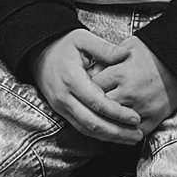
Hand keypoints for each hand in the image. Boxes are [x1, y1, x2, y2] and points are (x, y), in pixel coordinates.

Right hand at [28, 30, 144, 142]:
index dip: (117, 113)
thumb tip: (124, 54)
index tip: (135, 117)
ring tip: (130, 138)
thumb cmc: (63, 46)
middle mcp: (64, 97)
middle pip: (93, 122)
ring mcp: (61, 107)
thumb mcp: (83, 38)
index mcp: (71, 79)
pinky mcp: (61, 112)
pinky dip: (99, 134)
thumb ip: (104, 48)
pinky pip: (81, 127)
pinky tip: (113, 135)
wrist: (39, 53)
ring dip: (109, 137)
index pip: (97, 102)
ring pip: (87, 129)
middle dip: (117, 132)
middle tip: (137, 134)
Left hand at [84, 35, 176, 132]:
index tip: (85, 89)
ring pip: (116, 122)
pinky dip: (127, 131)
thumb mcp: (128, 47)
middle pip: (101, 107)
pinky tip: (122, 127)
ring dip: (109, 121)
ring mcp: (142, 107)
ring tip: (103, 118)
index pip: (93, 87)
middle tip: (92, 105)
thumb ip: (107, 58)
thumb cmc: (153, 52)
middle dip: (94, 106)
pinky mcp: (155, 117)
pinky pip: (136, 131)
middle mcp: (129, 93)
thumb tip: (90, 70)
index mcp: (120, 73)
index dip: (86, 88)